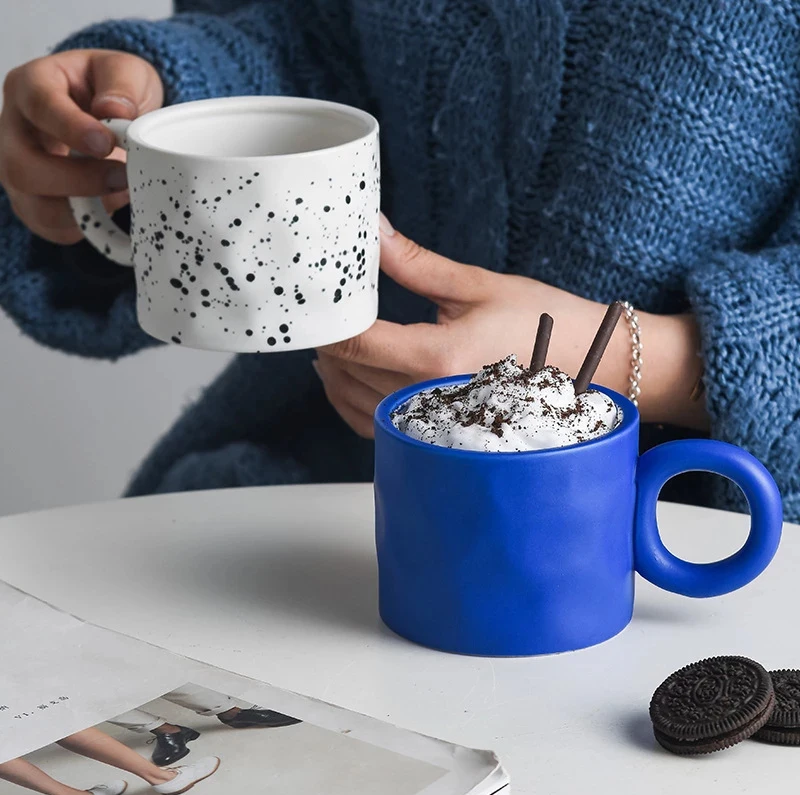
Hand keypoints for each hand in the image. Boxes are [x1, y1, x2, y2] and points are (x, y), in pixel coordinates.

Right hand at [0, 49, 162, 243]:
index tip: (106, 144)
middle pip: (21, 167)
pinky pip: (54, 229)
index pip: (38, 106)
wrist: (109, 116)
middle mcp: (14, 130)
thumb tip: (114, 111)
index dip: (71, 128)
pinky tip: (112, 206)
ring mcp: (19, 170)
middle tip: (122, 176)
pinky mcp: (35, 203)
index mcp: (31, 85)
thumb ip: (121, 84)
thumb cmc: (111, 90)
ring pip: (35, 206)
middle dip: (77, 180)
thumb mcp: (125, 71)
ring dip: (85, 209)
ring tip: (122, 193)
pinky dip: (87, 226)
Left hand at [316, 220, 708, 436]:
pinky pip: (377, 428)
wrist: (594, 372)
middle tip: (322, 310)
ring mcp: (435, 426)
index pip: (357, 342)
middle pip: (349, 372)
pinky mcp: (439, 435)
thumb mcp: (479, 287)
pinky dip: (354, 404)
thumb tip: (373, 232)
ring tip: (333, 342)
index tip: (313, 300)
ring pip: (355, 405)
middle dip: (329, 340)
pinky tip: (351, 380)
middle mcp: (433, 400)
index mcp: (441, 359)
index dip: (326, 321)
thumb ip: (416, 264)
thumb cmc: (548, 328)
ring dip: (335, 373)